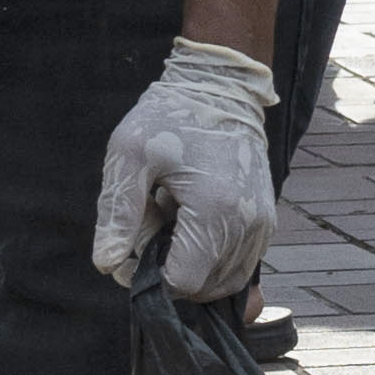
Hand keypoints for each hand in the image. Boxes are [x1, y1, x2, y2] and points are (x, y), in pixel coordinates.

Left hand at [96, 34, 280, 308]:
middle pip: (202, 287)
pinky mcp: (267, 221)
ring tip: (172, 220)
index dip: (148, 277)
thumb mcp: (129, 155)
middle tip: (151, 225)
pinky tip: (191, 222)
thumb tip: (107, 265)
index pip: (181, 282)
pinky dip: (211, 259)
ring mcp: (263, 225)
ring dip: (191, 265)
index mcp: (215, 209)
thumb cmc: (169, 117)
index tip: (129, 249)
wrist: (220, 88)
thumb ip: (117, 213)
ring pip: (223, 281)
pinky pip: (239, 266)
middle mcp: (248, 224)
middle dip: (169, 269)